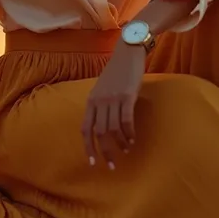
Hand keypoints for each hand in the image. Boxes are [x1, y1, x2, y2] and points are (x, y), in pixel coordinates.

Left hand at [81, 40, 146, 169]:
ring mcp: (112, 98)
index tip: (92, 162)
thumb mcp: (102, 89)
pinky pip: (126, 120)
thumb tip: (101, 127)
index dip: (88, 147)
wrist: (128, 52)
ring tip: (126, 151)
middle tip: (112, 165)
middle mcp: (99, 101)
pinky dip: (129, 133)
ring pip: (113, 129)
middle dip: (105, 152)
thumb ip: (100, 105)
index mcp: (91, 101)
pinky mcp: (127, 96)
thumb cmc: (117, 72)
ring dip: (120, 144)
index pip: (86, 129)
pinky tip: (133, 140)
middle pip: (99, 133)